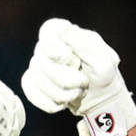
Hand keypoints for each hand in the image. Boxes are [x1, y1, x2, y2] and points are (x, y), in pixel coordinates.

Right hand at [22, 18, 135, 135]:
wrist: (100, 98)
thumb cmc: (103, 74)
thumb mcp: (104, 58)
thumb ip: (86, 44)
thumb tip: (65, 33)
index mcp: (61, 33)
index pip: (47, 32)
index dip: (58, 49)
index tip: (73, 59)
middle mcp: (45, 47)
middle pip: (43, 62)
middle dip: (69, 79)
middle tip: (84, 81)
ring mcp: (36, 66)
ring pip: (40, 82)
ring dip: (65, 94)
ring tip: (78, 91)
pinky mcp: (32, 85)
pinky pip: (34, 95)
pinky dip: (54, 103)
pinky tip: (65, 100)